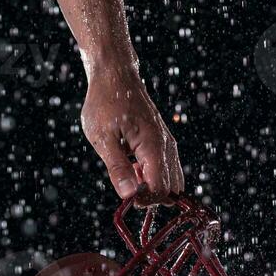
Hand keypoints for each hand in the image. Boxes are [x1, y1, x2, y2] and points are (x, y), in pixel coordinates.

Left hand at [81, 66, 183, 205]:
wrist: (115, 76)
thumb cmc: (106, 103)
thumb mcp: (103, 138)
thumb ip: (117, 168)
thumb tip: (129, 195)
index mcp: (153, 146)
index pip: (161, 188)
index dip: (145, 199)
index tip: (126, 196)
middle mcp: (167, 145)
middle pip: (171, 187)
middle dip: (151, 195)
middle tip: (126, 186)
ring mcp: (167, 142)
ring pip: (172, 178)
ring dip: (153, 185)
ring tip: (129, 174)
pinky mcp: (163, 140)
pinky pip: (167, 167)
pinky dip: (153, 175)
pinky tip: (133, 166)